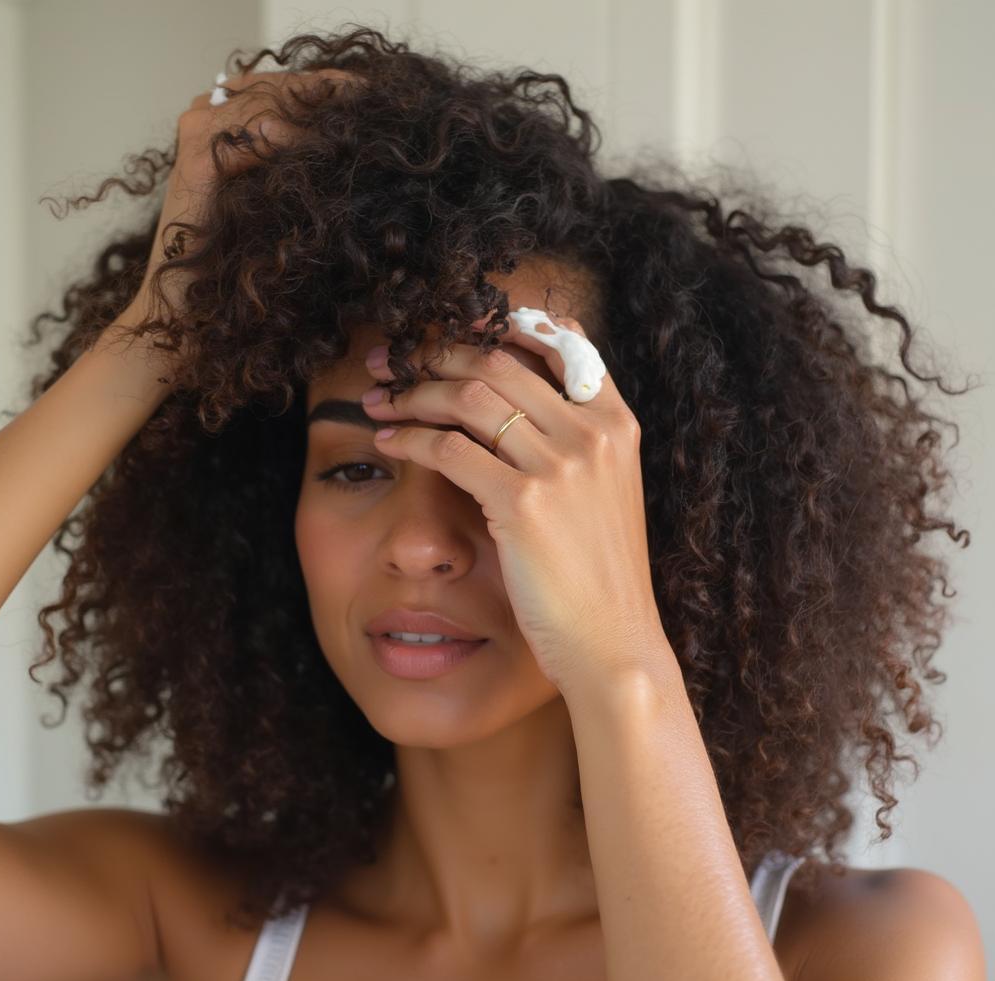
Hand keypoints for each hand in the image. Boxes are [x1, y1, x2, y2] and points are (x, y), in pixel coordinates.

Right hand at [126, 67, 359, 373]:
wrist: (193, 312)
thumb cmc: (241, 270)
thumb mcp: (282, 210)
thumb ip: (304, 171)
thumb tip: (361, 149)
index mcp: (230, 121)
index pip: (287, 85)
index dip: (333, 86)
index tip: (380, 96)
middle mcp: (210, 117)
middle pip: (281, 85)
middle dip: (333, 91)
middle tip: (379, 99)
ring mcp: (199, 133)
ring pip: (270, 101)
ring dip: (319, 110)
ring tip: (361, 119)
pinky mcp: (198, 158)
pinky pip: (254, 134)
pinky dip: (292, 138)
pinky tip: (326, 148)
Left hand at [362, 313, 671, 696]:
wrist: (613, 643)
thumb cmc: (599, 575)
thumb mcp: (605, 493)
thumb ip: (574, 442)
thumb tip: (513, 405)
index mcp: (616, 423)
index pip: (562, 342)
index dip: (503, 324)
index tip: (455, 327)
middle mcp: (592, 433)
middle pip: (501, 361)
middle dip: (437, 353)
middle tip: (393, 359)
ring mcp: (562, 464)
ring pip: (469, 396)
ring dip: (414, 391)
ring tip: (378, 398)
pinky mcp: (524, 502)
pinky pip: (449, 448)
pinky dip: (411, 438)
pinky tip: (388, 441)